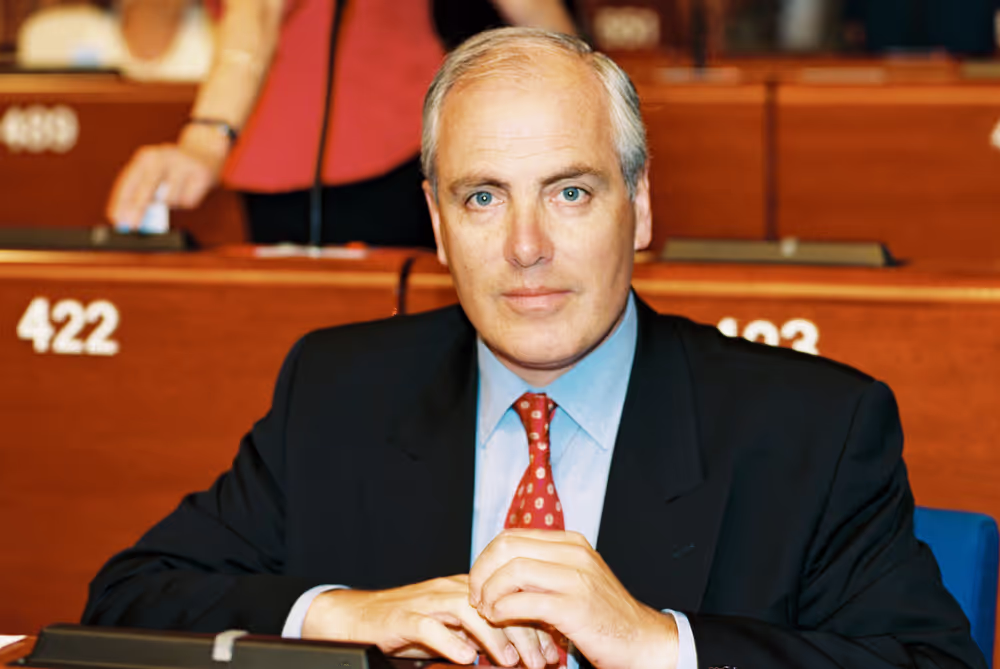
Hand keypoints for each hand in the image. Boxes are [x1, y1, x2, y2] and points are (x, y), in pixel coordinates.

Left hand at [107, 123, 228, 227]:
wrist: (206, 152)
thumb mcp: (155, 175)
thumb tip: (136, 220)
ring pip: (170, 198)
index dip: (121, 201)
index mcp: (146, 156)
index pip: (129, 181)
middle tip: (132, 226)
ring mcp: (184, 164)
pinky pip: (188, 201)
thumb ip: (144, 194)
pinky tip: (190, 190)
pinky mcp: (201, 174)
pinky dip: (187, 201)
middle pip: (147, 187)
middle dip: (138, 209)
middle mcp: (164, 156)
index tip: (117, 219)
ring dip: (171, 204)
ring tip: (176, 193)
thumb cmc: (174, 170)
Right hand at [301, 575, 549, 666]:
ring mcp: (428, 602)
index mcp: (469, 589)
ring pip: (468, 611)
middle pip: (496, 602)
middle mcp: (451, 590)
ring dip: (493, 637)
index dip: (535, 624)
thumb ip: (487, 635)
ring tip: (510, 662)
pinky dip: (448, 642)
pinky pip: (429, 627)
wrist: (362, 618)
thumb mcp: (456, 629)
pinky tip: (464, 658)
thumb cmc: (413, 625)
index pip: (511, 598)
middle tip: (540, 662)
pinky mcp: (404, 618)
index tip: (554, 652)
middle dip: (523, 632)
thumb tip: (527, 653)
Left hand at [469, 530, 678, 668]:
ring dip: (489, 592)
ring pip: (512, 571)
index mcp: (570, 542)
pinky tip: (498, 619)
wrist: (643, 640)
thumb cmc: (604, 615)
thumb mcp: (575, 579)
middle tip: (476, 596)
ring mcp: (576, 578)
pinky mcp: (575, 607)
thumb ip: (544, 568)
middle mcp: (574, 553)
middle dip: (481, 572)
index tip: (479, 581)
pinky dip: (502, 610)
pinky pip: (524, 602)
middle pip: (507, 547)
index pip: (511, 536)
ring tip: (486, 610)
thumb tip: (498, 569)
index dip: (486, 558)